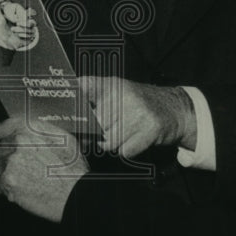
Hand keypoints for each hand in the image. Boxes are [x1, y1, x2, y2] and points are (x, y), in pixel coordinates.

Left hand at [0, 117, 87, 222]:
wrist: (74, 193)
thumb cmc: (73, 169)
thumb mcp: (64, 138)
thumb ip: (41, 130)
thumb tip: (25, 129)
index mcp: (31, 130)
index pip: (6, 126)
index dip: (5, 134)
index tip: (3, 137)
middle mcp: (18, 142)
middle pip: (1, 149)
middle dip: (9, 157)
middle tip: (26, 167)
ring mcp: (11, 161)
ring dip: (8, 173)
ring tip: (27, 179)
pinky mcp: (7, 180)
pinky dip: (5, 188)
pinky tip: (20, 189)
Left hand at [79, 76, 195, 158]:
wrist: (174, 109)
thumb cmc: (138, 104)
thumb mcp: (116, 94)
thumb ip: (92, 104)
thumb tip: (70, 128)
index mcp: (111, 84)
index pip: (83, 87)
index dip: (71, 100)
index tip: (61, 113)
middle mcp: (123, 94)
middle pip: (94, 126)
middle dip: (96, 134)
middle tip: (107, 130)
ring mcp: (137, 112)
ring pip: (108, 142)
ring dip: (113, 143)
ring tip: (124, 132)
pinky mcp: (149, 129)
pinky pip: (124, 151)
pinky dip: (127, 150)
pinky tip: (135, 138)